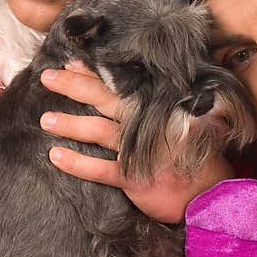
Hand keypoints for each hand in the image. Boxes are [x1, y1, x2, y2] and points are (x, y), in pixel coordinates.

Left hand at [40, 62, 233, 222]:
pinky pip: (99, 169)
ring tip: (45, 119)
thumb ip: (161, 108)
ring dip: (69, 123)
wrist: (211, 195)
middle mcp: (147, 124)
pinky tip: (55, 155)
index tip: (72, 62)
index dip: (94, 72)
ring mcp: (139, 151)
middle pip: (104, 99)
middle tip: (47, 76)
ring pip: (97, 130)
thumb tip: (133, 91)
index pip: (121, 84)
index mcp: (158, 108)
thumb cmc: (197, 157)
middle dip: (73, 85)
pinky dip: (76, 162)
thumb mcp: (186, 123)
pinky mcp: (133, 177)